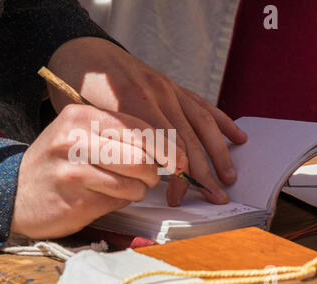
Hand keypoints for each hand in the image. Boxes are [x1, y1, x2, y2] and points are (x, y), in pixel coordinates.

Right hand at [11, 104, 184, 238]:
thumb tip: (166, 152)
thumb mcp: (81, 136)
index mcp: (81, 116)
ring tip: (127, 188)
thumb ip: (118, 137)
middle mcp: (76, 138)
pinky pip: (119, 199)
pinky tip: (107, 197)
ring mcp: (73, 168)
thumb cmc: (57, 162)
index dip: (166, 147)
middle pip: (141, 154)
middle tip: (150, 178)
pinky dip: (123, 200)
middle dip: (154, 171)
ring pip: (134, 180)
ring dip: (139, 189)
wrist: (15, 192)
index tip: (179, 162)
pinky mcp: (75, 197)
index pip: (139, 128)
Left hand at [46, 37, 247, 205]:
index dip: (176, 174)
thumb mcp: (85, 118)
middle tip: (214, 196)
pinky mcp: (174, 86)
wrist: (84, 53)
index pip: (165, 145)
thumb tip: (139, 174)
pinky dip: (223, 121)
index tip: (179, 196)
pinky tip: (237, 136)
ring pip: (201, 123)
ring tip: (229, 176)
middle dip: (203, 172)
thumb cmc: (79, 89)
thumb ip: (112, 142)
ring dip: (218, 152)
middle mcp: (157, 93)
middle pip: (188, 138)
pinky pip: (203, 105)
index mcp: (132, 102)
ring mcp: (168, 88)